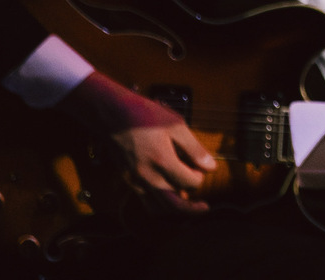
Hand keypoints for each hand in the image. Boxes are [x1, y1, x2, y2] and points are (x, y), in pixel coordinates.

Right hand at [60, 71, 214, 213]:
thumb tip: (211, 167)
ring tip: (186, 201)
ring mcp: (135, 182)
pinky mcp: (128, 181)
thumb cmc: (145, 117)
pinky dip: (158, 203)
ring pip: (157, 208)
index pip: (189, 183)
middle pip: (174, 204)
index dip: (200, 177)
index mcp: (162, 162)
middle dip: (191, 208)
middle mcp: (147, 178)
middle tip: (205, 207)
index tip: (202, 167)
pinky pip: (144, 201)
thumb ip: (194, 149)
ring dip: (173, 208)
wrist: (113, 116)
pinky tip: (167, 192)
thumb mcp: (176, 126)